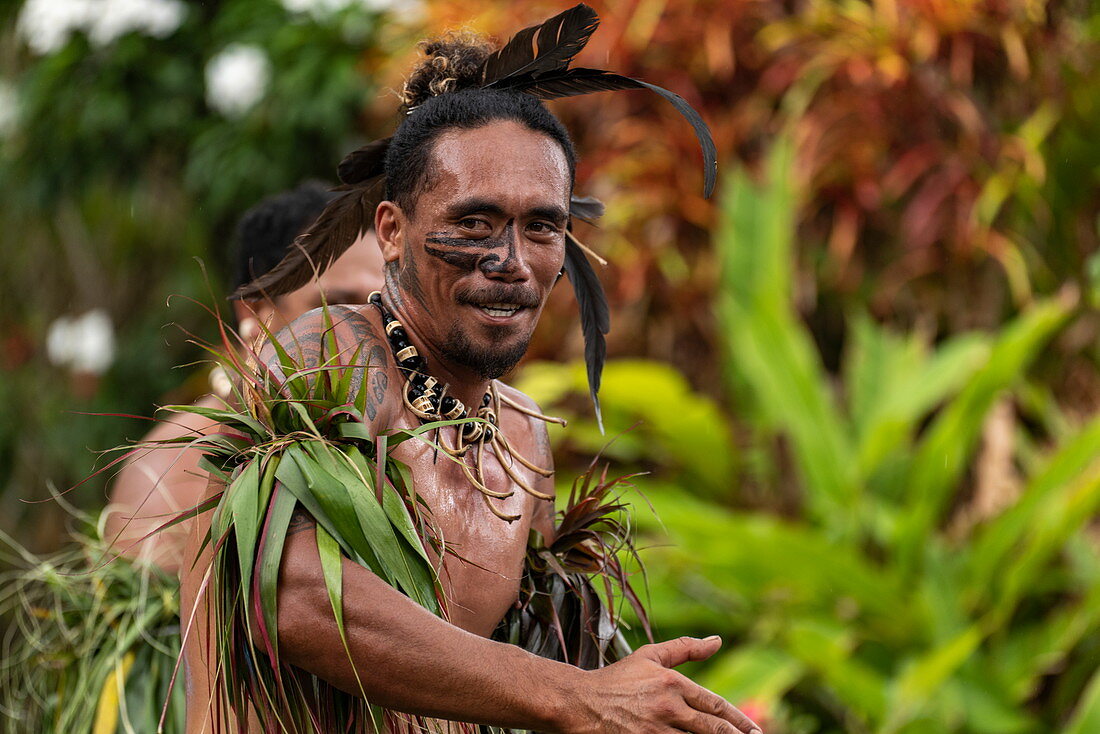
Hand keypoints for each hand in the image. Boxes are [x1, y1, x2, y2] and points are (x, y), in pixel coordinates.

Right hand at [562, 636, 761, 733]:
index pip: (715, 705)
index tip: (755, 730)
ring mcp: (655, 731)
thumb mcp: (650, 656)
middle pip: (713, 729)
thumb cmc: (616, 679)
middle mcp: (668, 708)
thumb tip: (718, 641)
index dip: (739, 720)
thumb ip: (685, 648)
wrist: (580, 703)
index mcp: (672, 683)